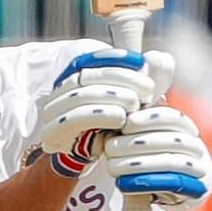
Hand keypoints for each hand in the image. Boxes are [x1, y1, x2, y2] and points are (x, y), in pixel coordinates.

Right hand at [40, 49, 154, 176]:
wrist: (106, 152)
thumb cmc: (125, 117)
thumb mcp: (141, 94)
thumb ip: (151, 76)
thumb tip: (159, 58)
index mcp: (75, 73)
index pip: (89, 58)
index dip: (114, 57)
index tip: (141, 63)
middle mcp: (59, 89)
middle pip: (85, 76)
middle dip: (120, 80)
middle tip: (147, 90)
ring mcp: (52, 110)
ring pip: (80, 95)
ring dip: (112, 97)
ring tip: (135, 104)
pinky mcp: (53, 132)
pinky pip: (75, 117)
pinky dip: (101, 115)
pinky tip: (121, 118)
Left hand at [105, 106, 211, 210]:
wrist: (170, 193)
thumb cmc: (148, 158)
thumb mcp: (142, 137)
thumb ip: (135, 125)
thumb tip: (120, 109)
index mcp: (185, 129)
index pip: (172, 117)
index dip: (150, 118)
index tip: (125, 123)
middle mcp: (196, 146)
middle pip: (171, 140)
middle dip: (137, 143)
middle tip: (110, 148)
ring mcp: (199, 168)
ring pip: (171, 162)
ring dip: (138, 164)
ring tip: (112, 167)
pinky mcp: (195, 190)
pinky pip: (171, 185)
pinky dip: (146, 182)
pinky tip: (124, 183)